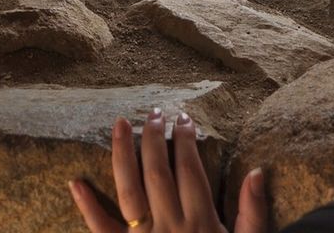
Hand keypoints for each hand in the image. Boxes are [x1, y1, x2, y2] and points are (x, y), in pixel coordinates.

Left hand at [69, 108, 267, 232]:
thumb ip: (253, 214)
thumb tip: (257, 171)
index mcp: (201, 224)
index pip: (190, 170)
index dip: (186, 140)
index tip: (184, 119)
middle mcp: (170, 228)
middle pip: (158, 172)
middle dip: (156, 137)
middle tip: (155, 112)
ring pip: (129, 189)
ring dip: (123, 154)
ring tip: (120, 123)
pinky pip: (103, 231)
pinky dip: (88, 207)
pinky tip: (76, 183)